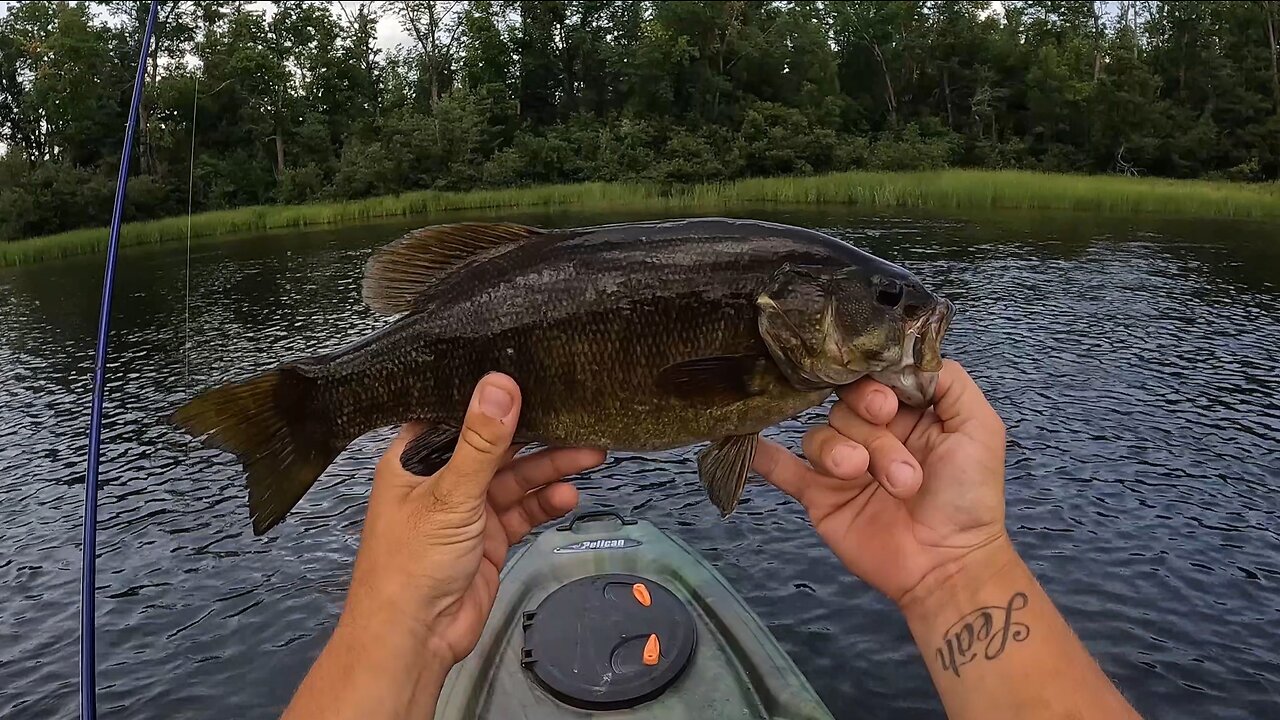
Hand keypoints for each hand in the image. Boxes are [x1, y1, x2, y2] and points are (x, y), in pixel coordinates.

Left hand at [341, 372, 605, 663]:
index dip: (493, 397)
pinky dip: (545, 503)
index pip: (458, 414)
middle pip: (496, 445)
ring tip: (590, 454)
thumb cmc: (411, 564)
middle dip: (537, 434)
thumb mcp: (450, 494)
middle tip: (579, 419)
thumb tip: (500, 383)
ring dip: (551, 468)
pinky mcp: (488, 538)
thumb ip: (482, 441)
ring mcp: (466, 510)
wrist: (413, 639)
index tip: (533, 375)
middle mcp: (441, 480)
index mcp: (416, 459)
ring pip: (516, 478)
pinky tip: (568, 496)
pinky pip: (523, 511)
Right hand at [753, 359, 1008, 606]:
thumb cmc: (969, 496)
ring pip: (819, 435)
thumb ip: (949, 380)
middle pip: (845, 405)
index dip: (874, 386)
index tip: (888, 406)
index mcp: (906, 413)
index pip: (873, 378)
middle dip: (869, 431)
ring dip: (841, 454)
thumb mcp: (979, 427)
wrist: (947, 565)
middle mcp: (871, 433)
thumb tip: (904, 353)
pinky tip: (751, 445)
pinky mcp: (817, 494)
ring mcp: (842, 464)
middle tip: (893, 463)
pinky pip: (782, 468)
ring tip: (864, 478)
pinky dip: (765, 456)